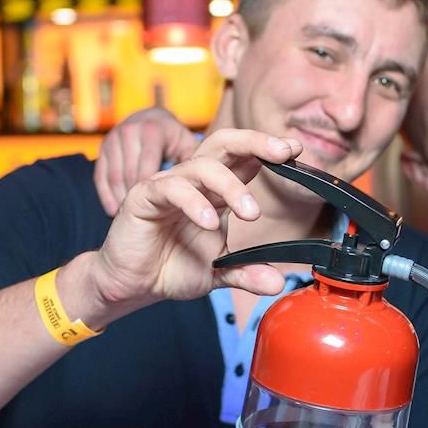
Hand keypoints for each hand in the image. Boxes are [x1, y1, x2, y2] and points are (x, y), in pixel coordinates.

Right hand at [89, 129, 302, 317]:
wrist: (132, 284)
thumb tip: (276, 284)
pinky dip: (194, 203)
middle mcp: (195, 183)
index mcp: (216, 193)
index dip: (269, 150)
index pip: (244, 160)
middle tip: (282, 153)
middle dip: (256, 142)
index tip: (295, 150)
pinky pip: (171, 189)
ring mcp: (168, 185)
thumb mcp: (219, 273)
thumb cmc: (172, 268)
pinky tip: (209, 222)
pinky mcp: (144, 197)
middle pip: (225, 145)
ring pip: (202, 167)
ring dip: (232, 186)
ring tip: (250, 214)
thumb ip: (246, 273)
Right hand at [94, 107, 200, 216]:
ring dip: (125, 199)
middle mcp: (131, 131)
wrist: (151, 122)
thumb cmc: (176, 141)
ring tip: (137, 219)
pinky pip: (101, 177)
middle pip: (132, 175)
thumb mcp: (188, 146)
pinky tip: (115, 211)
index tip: (170, 213)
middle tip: (151, 223)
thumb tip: (208, 184)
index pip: (151, 168)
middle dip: (142, 200)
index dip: (161, 192)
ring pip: (116, 177)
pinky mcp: (103, 149)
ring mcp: (114, 139)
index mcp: (154, 130)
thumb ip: (197, 162)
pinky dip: (108, 196)